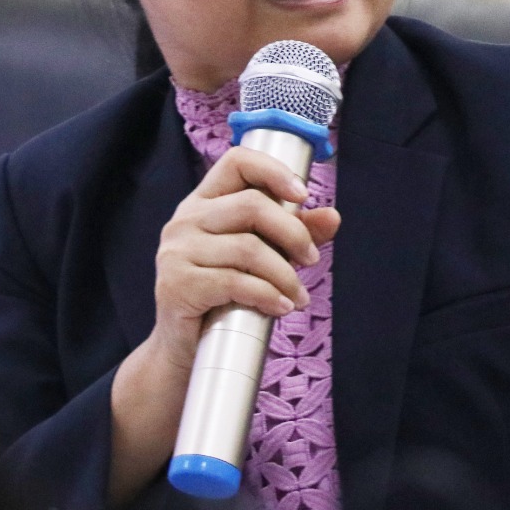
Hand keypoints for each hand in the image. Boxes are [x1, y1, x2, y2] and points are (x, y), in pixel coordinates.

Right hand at [149, 145, 341, 361]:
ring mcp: (177, 251)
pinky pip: (234, 282)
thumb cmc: (224, 295)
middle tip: (312, 260)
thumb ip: (294, 234)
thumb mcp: (262, 258)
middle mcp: (186, 219)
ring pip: (248, 248)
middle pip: (252, 205)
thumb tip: (332, 216)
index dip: (274, 170)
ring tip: (298, 296)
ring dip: (285, 275)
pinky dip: (267, 296)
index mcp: (204, 202)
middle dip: (293, 234)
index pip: (237, 161)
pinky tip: (280, 307)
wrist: (183, 348)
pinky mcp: (177, 284)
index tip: (304, 195)